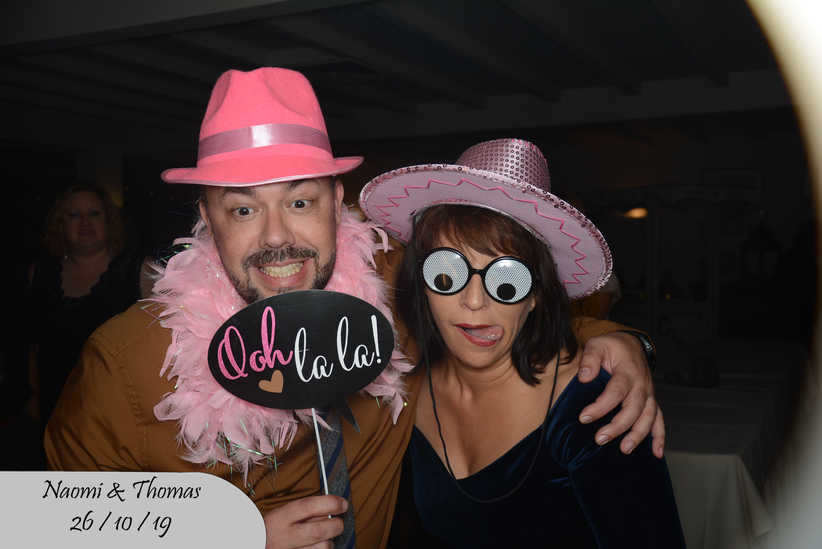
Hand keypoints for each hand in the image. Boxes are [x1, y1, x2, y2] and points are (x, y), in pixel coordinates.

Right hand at [263, 495, 347, 548]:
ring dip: (329, 541)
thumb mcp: (282, 514)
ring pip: (322, 547)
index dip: (330, 503)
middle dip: (336, 525)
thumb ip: (305, 511)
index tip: (342, 504)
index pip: (309, 506)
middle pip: (319, 531)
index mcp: (280, 518)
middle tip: (338, 522)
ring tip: (323, 537)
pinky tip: (316, 546)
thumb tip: (332, 508)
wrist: (254, 545)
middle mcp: (284, 537)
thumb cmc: (272, 529)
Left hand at [577, 331, 664, 457]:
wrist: (631, 344)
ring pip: (648, 418)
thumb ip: (590, 359)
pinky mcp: (651, 401)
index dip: (600, 407)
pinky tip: (657, 453)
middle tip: (600, 439)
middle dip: (618, 426)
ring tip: (625, 449)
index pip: (615, 391)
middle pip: (633, 409)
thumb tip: (584, 377)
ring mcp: (648, 394)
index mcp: (628, 371)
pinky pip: (660, 420)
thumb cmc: (612, 346)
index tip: (584, 417)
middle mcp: (641, 385)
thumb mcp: (597, 344)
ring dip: (638, 435)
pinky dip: (660, 437)